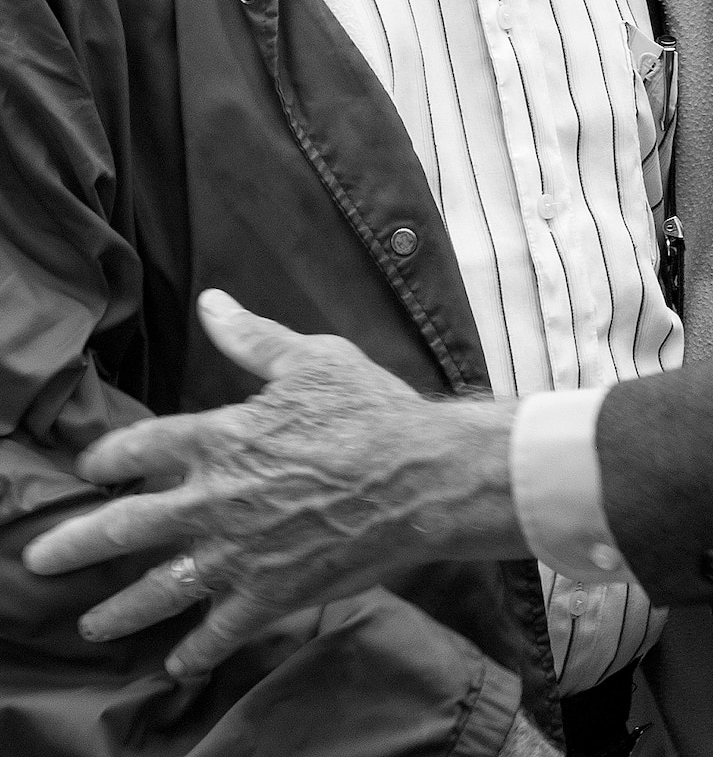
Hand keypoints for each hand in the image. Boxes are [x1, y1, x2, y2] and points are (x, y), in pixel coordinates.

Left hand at [23, 291, 523, 678]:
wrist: (419, 476)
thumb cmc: (370, 409)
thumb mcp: (311, 359)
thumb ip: (253, 339)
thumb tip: (211, 303)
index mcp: (223, 438)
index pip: (141, 448)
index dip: (108, 458)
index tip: (89, 468)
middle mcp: (216, 500)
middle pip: (125, 527)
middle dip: (76, 545)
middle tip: (39, 560)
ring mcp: (238, 554)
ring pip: (160, 589)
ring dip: (120, 610)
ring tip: (92, 624)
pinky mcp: (270, 594)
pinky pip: (220, 631)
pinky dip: (195, 650)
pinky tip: (177, 661)